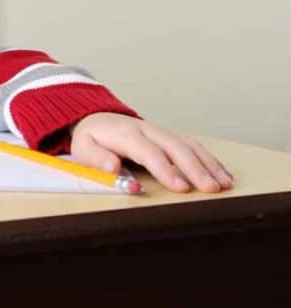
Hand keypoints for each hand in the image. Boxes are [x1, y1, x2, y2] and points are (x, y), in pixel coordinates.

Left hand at [69, 113, 232, 192]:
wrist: (97, 117)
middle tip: (211, 189)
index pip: (149, 152)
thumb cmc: (91, 138)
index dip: (166, 170)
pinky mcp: (170, 137)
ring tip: (224, 185)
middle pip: (176, 147)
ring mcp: (162, 132)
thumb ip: (96, 159)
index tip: (180, 188)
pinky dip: (210, 160)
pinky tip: (223, 175)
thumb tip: (113, 168)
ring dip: (209, 164)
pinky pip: (194, 145)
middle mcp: (148, 130)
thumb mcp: (82, 148)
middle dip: (196, 169)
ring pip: (190, 145)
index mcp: (126, 134)